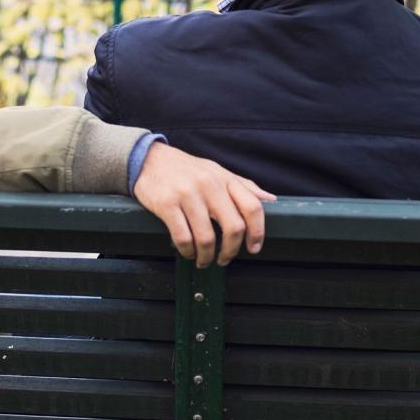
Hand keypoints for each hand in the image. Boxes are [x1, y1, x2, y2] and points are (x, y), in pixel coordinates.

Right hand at [132, 143, 275, 267]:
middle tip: (224, 259)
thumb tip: (270, 199)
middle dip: (231, 250)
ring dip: (206, 256)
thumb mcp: (216, 171)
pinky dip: (187, 251)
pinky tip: (187, 252)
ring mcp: (187, 194)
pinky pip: (182, 237)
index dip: (257, 232)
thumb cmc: (186, 169)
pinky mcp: (167, 204)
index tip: (254, 248)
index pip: (252, 206)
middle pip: (233, 227)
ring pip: (206, 237)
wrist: (148, 159)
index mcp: (224, 179)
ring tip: (203, 260)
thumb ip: (243, 186)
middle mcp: (209, 185)